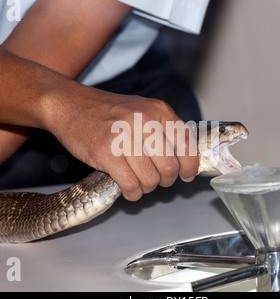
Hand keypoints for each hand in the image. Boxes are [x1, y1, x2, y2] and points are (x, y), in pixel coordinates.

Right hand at [44, 83, 198, 200]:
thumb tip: (185, 164)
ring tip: (139, 181)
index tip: (186, 174)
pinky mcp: (105, 153)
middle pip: (170, 167)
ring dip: (147, 187)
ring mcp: (124, 137)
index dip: (189, 165)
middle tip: (157, 178)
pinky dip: (133, 193)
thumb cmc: (110, 113)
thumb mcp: (144, 111)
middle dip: (166, 180)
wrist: (71, 105)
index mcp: (158, 110)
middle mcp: (144, 121)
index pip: (186, 144)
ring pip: (151, 179)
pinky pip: (130, 185)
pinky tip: (129, 188)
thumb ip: (166, 133)